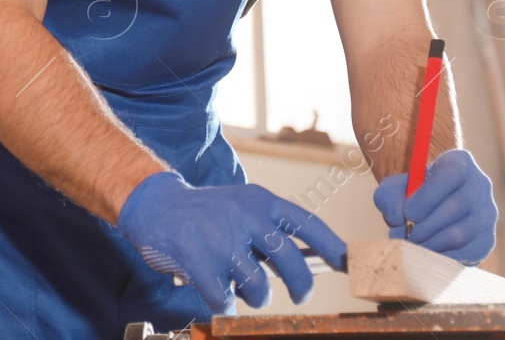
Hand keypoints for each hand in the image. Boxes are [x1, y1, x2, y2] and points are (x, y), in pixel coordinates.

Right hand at [117, 170, 347, 314]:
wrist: (155, 207)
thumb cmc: (206, 214)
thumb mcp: (241, 208)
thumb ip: (271, 230)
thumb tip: (311, 263)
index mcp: (260, 201)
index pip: (307, 224)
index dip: (333, 246)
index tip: (349, 264)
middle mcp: (244, 216)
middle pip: (291, 263)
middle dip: (301, 287)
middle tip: (299, 295)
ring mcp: (221, 239)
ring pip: (259, 289)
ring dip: (254, 296)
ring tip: (239, 285)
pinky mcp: (199, 262)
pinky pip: (225, 302)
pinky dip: (222, 304)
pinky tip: (213, 289)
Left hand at [374, 149, 498, 265]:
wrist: (430, 207)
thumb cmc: (410, 193)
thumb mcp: (393, 187)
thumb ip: (389, 197)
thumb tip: (398, 218)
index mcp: (460, 163)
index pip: (451, 175)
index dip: (428, 196)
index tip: (407, 213)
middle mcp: (480, 187)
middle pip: (455, 208)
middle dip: (424, 226)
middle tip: (403, 235)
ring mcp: (487, 215)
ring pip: (460, 234)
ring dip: (429, 243)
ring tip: (410, 244)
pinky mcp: (487, 240)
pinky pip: (464, 254)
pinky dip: (440, 256)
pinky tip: (425, 250)